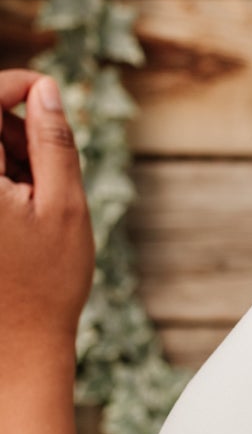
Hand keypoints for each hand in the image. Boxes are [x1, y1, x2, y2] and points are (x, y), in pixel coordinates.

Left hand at [0, 70, 94, 362]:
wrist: (14, 349)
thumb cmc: (45, 284)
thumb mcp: (64, 205)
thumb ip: (54, 141)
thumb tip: (45, 89)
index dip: (15, 84)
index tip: (47, 92)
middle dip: (12, 128)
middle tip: (49, 167)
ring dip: (4, 156)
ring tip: (35, 198)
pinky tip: (16, 212)